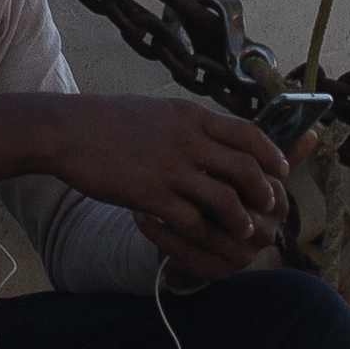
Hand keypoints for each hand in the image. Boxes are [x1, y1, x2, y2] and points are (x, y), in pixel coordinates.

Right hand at [0, 92, 295, 280]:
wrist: (67, 131)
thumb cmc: (108, 120)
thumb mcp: (158, 111)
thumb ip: (189, 123)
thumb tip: (218, 134)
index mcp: (190, 116)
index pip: (247, 133)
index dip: (271, 153)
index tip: (282, 169)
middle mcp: (186, 139)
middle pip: (244, 168)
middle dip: (263, 191)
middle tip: (269, 205)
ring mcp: (169, 168)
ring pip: (224, 199)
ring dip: (239, 218)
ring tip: (242, 229)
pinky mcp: (149, 194)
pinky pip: (190, 219)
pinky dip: (202, 232)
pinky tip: (203, 237)